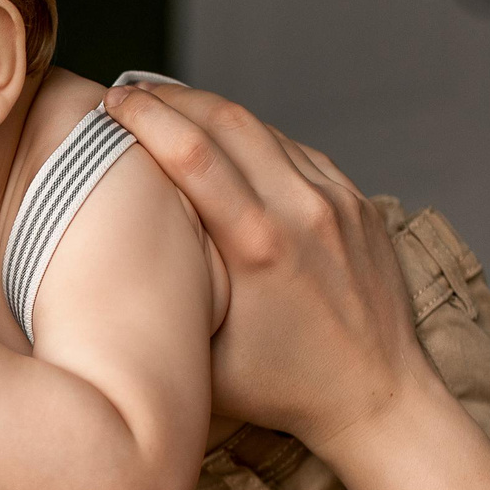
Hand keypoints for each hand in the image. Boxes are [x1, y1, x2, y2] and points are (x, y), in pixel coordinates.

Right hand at [101, 83, 438, 453]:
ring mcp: (336, 201)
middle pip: (226, 119)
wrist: (379, 396)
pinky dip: (254, 139)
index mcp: (259, 247)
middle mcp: (302, 211)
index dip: (145, 117)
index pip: (191, 152)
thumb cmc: (283, 388)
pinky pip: (296, 151)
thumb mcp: (205, 357)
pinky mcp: (356, 202)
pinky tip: (226, 143)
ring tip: (169, 109)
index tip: (110, 102)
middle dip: (170, 97)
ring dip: (211, 111)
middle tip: (130, 92)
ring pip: (263, 129)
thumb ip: (169, 299)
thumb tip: (118, 253)